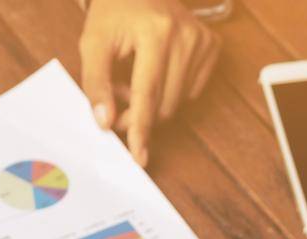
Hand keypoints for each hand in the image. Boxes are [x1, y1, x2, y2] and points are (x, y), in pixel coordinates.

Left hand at [79, 0, 219, 166]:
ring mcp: (203, 41)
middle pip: (163, 104)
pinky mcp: (212, 46)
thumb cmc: (114, 12)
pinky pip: (190, 90)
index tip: (139, 156)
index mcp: (156, 31)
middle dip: (138, 113)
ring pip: (176, 102)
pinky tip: (157, 70)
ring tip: (134, 76)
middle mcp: (186, 35)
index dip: (140, 128)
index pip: (147, 93)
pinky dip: (170, 91)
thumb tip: (105, 122)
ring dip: (152, 102)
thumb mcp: (93, 43)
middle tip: (116, 95)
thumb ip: (95, 84)